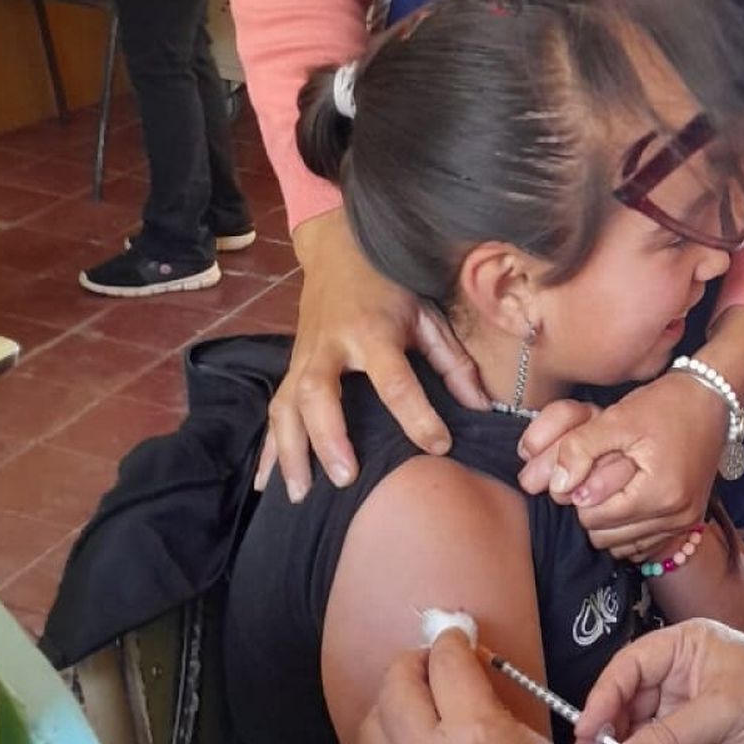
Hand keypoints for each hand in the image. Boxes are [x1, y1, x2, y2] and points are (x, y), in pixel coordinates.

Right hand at [262, 209, 488, 500]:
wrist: (338, 248)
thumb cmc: (389, 285)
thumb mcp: (427, 313)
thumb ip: (452, 361)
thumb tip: (480, 406)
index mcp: (371, 330)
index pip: (394, 379)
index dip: (417, 414)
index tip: (440, 445)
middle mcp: (330, 345)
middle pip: (319, 392)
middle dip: (329, 436)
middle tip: (345, 478)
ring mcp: (302, 357)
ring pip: (286, 406)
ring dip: (290, 452)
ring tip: (301, 495)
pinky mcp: (290, 367)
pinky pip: (272, 411)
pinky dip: (267, 448)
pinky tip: (263, 484)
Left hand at [357, 630, 599, 743]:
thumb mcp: (531, 738)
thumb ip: (487, 698)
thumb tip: (461, 668)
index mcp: (474, 734)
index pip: (446, 662)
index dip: (452, 641)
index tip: (456, 638)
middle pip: (398, 683)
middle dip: (416, 663)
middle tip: (433, 664)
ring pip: (372, 722)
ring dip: (394, 702)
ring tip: (417, 703)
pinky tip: (406, 742)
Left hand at [518, 372, 726, 549]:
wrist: (710, 400)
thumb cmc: (664, 405)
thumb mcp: (616, 418)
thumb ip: (580, 449)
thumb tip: (559, 486)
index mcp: (659, 493)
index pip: (592, 517)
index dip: (579, 493)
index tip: (586, 467)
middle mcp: (676, 516)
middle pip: (605, 536)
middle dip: (593, 509)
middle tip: (597, 477)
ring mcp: (684, 522)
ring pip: (622, 545)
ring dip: (610, 521)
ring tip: (613, 487)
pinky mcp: (687, 522)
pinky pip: (643, 545)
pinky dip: (628, 529)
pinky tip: (628, 501)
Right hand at [572, 620, 743, 743]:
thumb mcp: (725, 709)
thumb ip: (671, 735)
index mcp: (684, 647)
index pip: (628, 667)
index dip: (603, 697)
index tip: (587, 729)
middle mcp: (678, 679)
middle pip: (625, 704)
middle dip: (604, 733)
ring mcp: (684, 717)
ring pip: (636, 736)